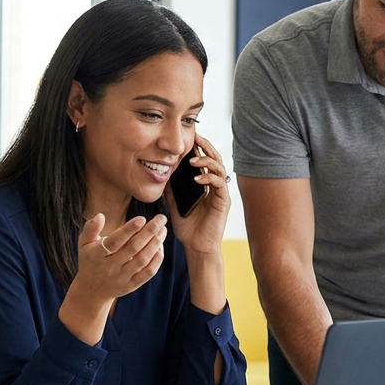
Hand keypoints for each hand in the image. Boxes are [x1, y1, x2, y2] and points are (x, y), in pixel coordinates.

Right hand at [59, 213, 166, 343]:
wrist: (91, 291)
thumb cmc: (90, 260)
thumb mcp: (84, 244)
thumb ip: (91, 228)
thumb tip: (100, 216)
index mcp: (97, 254)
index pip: (114, 241)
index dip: (129, 229)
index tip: (142, 218)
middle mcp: (110, 267)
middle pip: (133, 248)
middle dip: (149, 232)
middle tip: (161, 219)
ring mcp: (122, 277)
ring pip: (142, 260)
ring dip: (155, 244)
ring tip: (162, 230)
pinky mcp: (131, 285)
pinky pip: (148, 273)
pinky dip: (157, 259)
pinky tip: (160, 246)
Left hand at [165, 135, 230, 256]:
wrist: (196, 247)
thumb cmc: (187, 227)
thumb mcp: (174, 203)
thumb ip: (171, 188)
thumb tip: (161, 172)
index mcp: (204, 184)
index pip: (204, 159)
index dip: (198, 147)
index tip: (188, 136)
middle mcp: (214, 185)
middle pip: (214, 158)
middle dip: (206, 146)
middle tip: (195, 137)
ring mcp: (220, 192)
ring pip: (219, 167)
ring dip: (207, 160)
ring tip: (193, 160)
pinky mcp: (223, 201)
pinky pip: (220, 183)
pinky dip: (209, 177)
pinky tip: (197, 178)